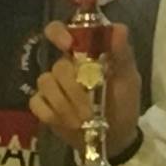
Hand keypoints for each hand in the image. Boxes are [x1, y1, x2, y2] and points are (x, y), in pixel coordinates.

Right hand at [28, 18, 143, 162]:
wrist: (117, 136)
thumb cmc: (124, 102)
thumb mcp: (128, 77)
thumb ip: (122, 53)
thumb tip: (119, 28)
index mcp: (83, 53)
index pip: (59, 31)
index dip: (58, 33)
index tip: (67, 45)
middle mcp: (65, 66)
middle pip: (58, 66)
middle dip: (74, 89)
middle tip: (90, 108)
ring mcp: (52, 86)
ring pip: (46, 83)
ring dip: (65, 104)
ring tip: (83, 119)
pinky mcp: (43, 105)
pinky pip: (37, 103)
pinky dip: (52, 114)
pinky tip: (66, 122)